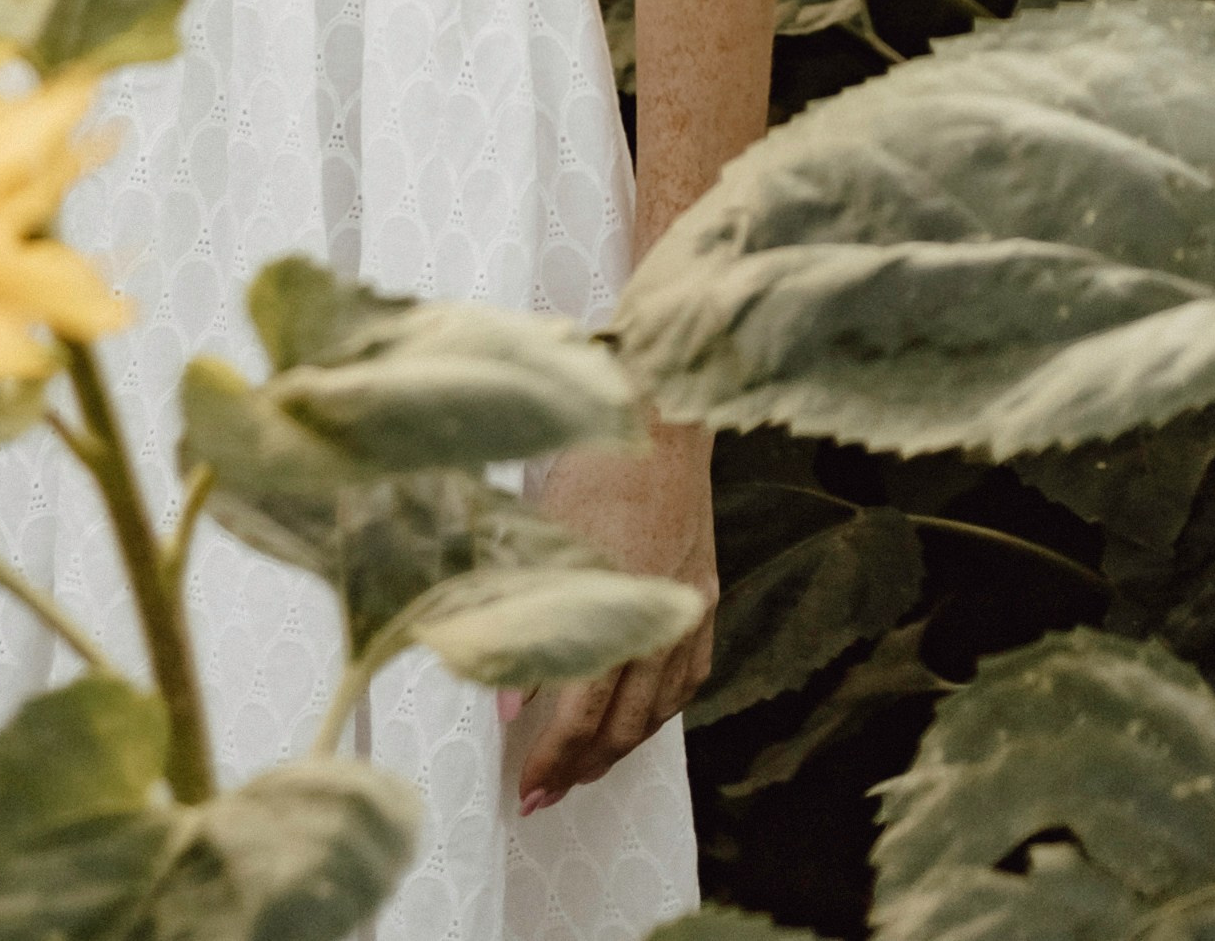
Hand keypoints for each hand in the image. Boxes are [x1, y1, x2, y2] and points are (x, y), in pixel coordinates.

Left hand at [505, 420, 717, 811]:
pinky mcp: (704, 598)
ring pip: (659, 710)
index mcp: (612, 604)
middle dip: (583, 769)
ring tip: (584, 771)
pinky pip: (686, 677)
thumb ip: (525, 617)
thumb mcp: (540, 536)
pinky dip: (659, 710)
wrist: (657, 418)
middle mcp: (657, 619)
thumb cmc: (588, 464)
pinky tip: (637, 720)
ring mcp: (687, 612)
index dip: (554, 759)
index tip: (527, 789)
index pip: (582, 712)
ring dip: (620, 749)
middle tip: (547, 795)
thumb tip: (509, 697)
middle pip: (624, 724)